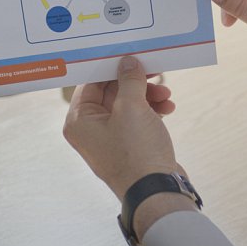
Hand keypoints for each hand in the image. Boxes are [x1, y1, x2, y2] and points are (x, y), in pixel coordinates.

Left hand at [63, 56, 178, 198]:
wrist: (157, 191)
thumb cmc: (137, 153)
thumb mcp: (132, 108)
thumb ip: (129, 80)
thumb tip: (127, 62)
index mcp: (79, 120)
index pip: (90, 81)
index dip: (112, 66)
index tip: (130, 54)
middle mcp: (89, 129)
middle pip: (110, 91)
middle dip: (135, 82)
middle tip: (155, 71)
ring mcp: (109, 139)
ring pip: (126, 104)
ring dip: (147, 95)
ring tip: (166, 96)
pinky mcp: (127, 146)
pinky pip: (136, 119)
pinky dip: (151, 110)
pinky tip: (167, 109)